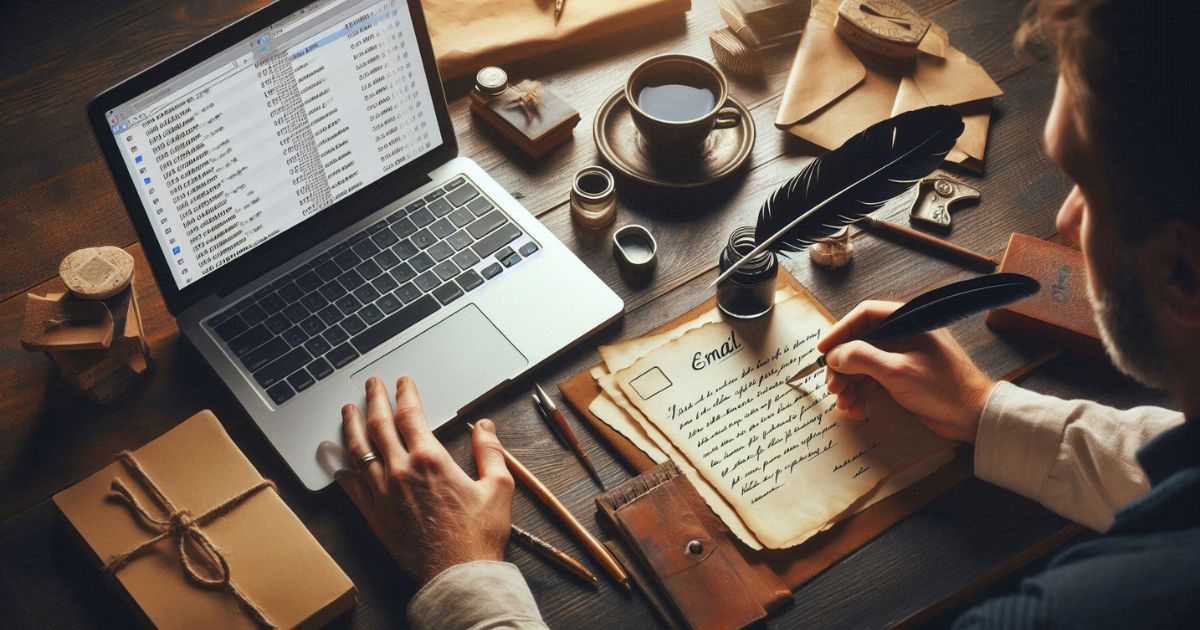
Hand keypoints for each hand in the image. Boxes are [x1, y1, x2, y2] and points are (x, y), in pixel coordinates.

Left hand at [336, 376, 514, 582]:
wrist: (458, 574)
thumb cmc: (478, 535)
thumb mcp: (498, 487)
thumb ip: (489, 452)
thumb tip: (485, 427)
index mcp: (430, 460)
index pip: (411, 415)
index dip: (405, 394)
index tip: (402, 383)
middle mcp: (401, 471)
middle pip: (379, 425)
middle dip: (374, 400)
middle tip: (371, 385)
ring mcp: (383, 493)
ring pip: (359, 450)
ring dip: (352, 425)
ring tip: (348, 410)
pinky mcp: (374, 514)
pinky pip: (351, 485)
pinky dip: (341, 467)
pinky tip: (337, 458)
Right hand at [816, 300, 994, 442]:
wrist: (973, 417)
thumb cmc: (943, 388)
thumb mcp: (897, 371)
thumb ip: (862, 357)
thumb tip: (834, 355)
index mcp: (908, 321)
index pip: (865, 315)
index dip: (840, 331)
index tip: (823, 350)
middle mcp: (904, 334)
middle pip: (860, 342)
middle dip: (843, 366)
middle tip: (834, 387)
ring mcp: (903, 356)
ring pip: (864, 363)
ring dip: (850, 383)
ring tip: (846, 404)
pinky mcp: (903, 376)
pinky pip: (873, 378)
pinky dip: (862, 392)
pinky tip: (858, 409)